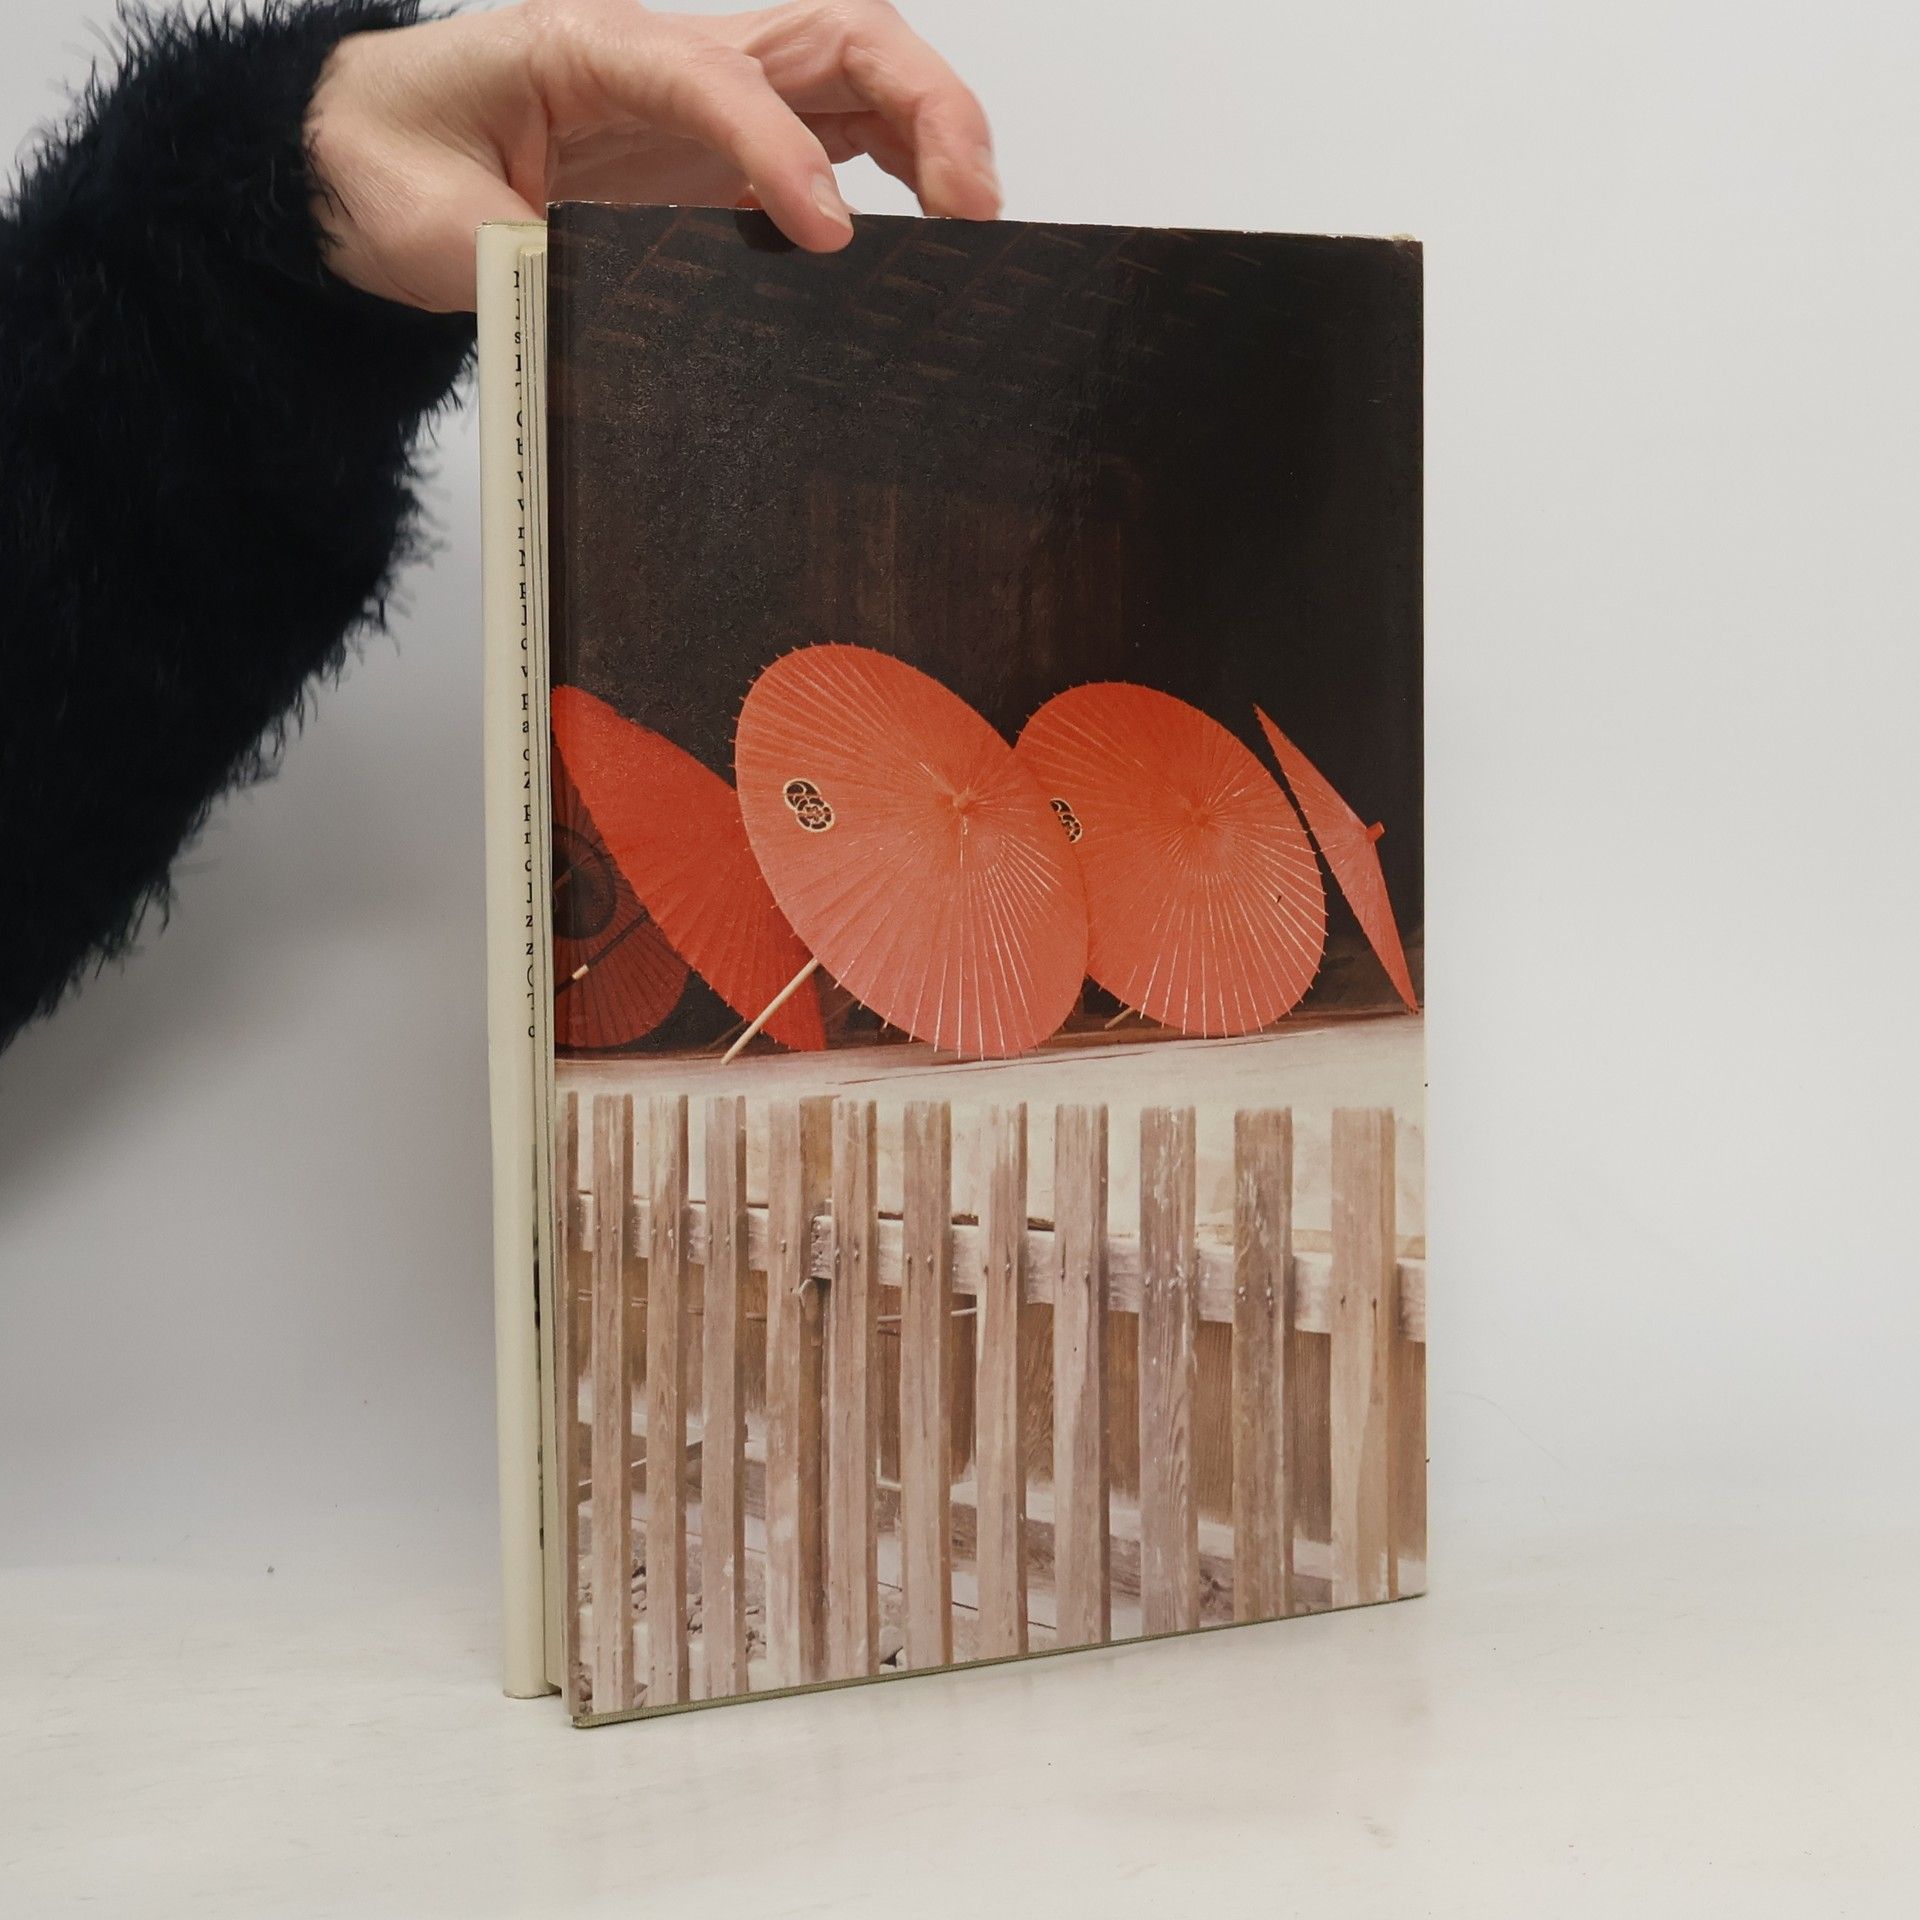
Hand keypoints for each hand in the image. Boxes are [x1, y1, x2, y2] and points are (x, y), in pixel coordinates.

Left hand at [307, 0, 1000, 311]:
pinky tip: (931, 227)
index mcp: (590, 50)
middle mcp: (670, 58)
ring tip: (977, 220)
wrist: (361, 154)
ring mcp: (708, 100)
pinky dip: (903, 166)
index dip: (782, 151)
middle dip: (926, 105)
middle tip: (972, 207)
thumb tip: (602, 315)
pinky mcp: (725, 149)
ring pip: (859, 71)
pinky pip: (839, 132)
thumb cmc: (395, 166)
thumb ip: (521, 268)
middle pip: (837, 34)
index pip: (720, 79)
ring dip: (937, 129)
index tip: (824, 238)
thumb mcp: (438, 228)